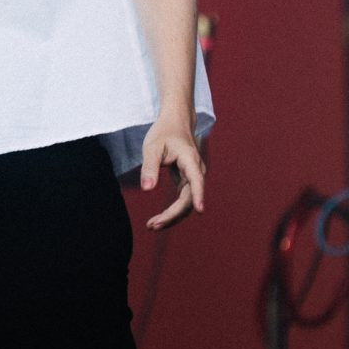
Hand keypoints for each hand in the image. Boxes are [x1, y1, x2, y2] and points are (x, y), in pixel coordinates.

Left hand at [139, 114, 204, 230]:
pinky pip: (183, 201)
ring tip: (152, 225)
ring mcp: (193, 178)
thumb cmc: (164, 133)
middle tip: (153, 225)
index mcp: (190, 160)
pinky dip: (172, 211)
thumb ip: (149, 168)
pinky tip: (158, 219)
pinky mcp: (187, 182)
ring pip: (187, 203)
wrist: (175, 122)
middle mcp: (196, 171)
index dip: (198, 195)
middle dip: (173, 214)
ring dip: (172, 216)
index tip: (200, 210)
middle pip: (189, 198)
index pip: (196, 180)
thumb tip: (147, 189)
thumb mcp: (152, 147)